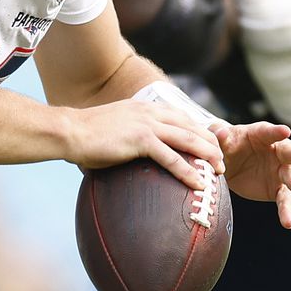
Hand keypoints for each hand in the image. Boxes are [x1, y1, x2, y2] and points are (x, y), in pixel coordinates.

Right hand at [64, 99, 224, 191]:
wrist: (69, 131)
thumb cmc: (86, 135)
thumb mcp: (115, 128)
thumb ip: (130, 134)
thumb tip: (134, 150)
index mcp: (144, 107)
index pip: (181, 116)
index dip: (199, 130)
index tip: (210, 144)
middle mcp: (149, 112)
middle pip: (191, 126)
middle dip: (210, 143)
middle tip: (221, 161)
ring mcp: (146, 124)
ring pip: (187, 139)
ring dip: (207, 155)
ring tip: (219, 171)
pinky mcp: (140, 139)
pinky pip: (171, 157)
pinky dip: (187, 170)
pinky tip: (197, 183)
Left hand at [215, 122, 290, 228]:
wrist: (228, 166)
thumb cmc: (228, 145)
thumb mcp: (221, 138)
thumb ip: (220, 135)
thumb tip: (221, 134)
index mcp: (261, 135)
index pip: (269, 132)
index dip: (277, 131)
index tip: (285, 130)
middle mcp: (277, 151)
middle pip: (289, 152)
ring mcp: (280, 171)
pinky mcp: (278, 190)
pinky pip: (284, 201)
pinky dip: (286, 211)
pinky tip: (287, 222)